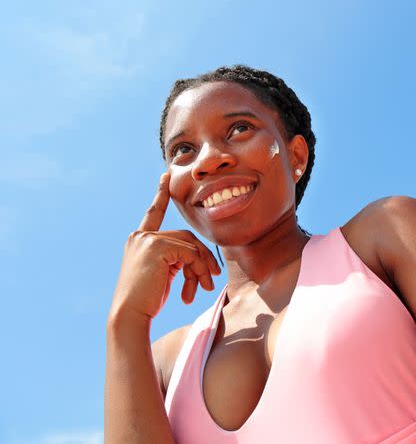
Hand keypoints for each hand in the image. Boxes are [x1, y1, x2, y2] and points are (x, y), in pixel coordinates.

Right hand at [109, 171, 221, 322]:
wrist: (130, 315)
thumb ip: (176, 259)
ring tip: (205, 288)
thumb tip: (200, 259)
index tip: (166, 175)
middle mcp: (141, 237)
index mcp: (139, 241)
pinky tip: (191, 291)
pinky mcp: (157, 247)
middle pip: (187, 238)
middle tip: (211, 280)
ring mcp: (148, 240)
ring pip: (191, 246)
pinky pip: (190, 254)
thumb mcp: (164, 274)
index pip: (154, 213)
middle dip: (202, 259)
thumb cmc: (147, 301)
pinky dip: (197, 271)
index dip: (161, 194)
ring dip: (202, 268)